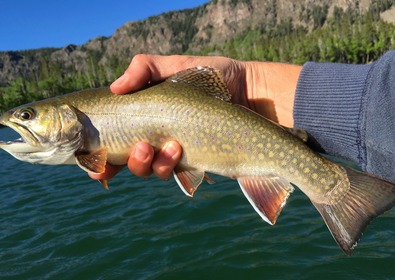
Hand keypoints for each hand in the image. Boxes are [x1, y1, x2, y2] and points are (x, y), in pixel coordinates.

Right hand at [89, 54, 301, 181]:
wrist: (251, 92)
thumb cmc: (214, 76)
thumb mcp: (177, 65)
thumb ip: (144, 68)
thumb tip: (114, 88)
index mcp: (147, 116)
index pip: (114, 139)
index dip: (98, 155)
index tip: (92, 161)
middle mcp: (156, 137)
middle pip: (125, 162)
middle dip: (123, 163)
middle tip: (138, 147)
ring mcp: (175, 152)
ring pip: (149, 171)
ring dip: (148, 164)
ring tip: (169, 145)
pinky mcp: (195, 162)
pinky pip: (173, 174)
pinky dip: (169, 167)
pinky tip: (179, 150)